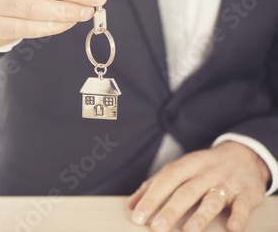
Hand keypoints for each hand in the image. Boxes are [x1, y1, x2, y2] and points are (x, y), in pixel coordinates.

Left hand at [128, 141, 270, 231]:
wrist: (244, 154)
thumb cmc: (204, 166)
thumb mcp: (179, 169)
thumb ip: (155, 184)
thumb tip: (131, 203)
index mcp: (186, 165)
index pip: (165, 181)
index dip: (151, 199)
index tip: (138, 217)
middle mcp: (205, 172)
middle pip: (186, 191)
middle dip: (170, 210)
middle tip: (156, 228)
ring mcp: (226, 182)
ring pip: (212, 199)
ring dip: (200, 215)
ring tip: (188, 230)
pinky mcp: (247, 193)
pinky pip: (243, 205)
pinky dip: (238, 216)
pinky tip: (232, 228)